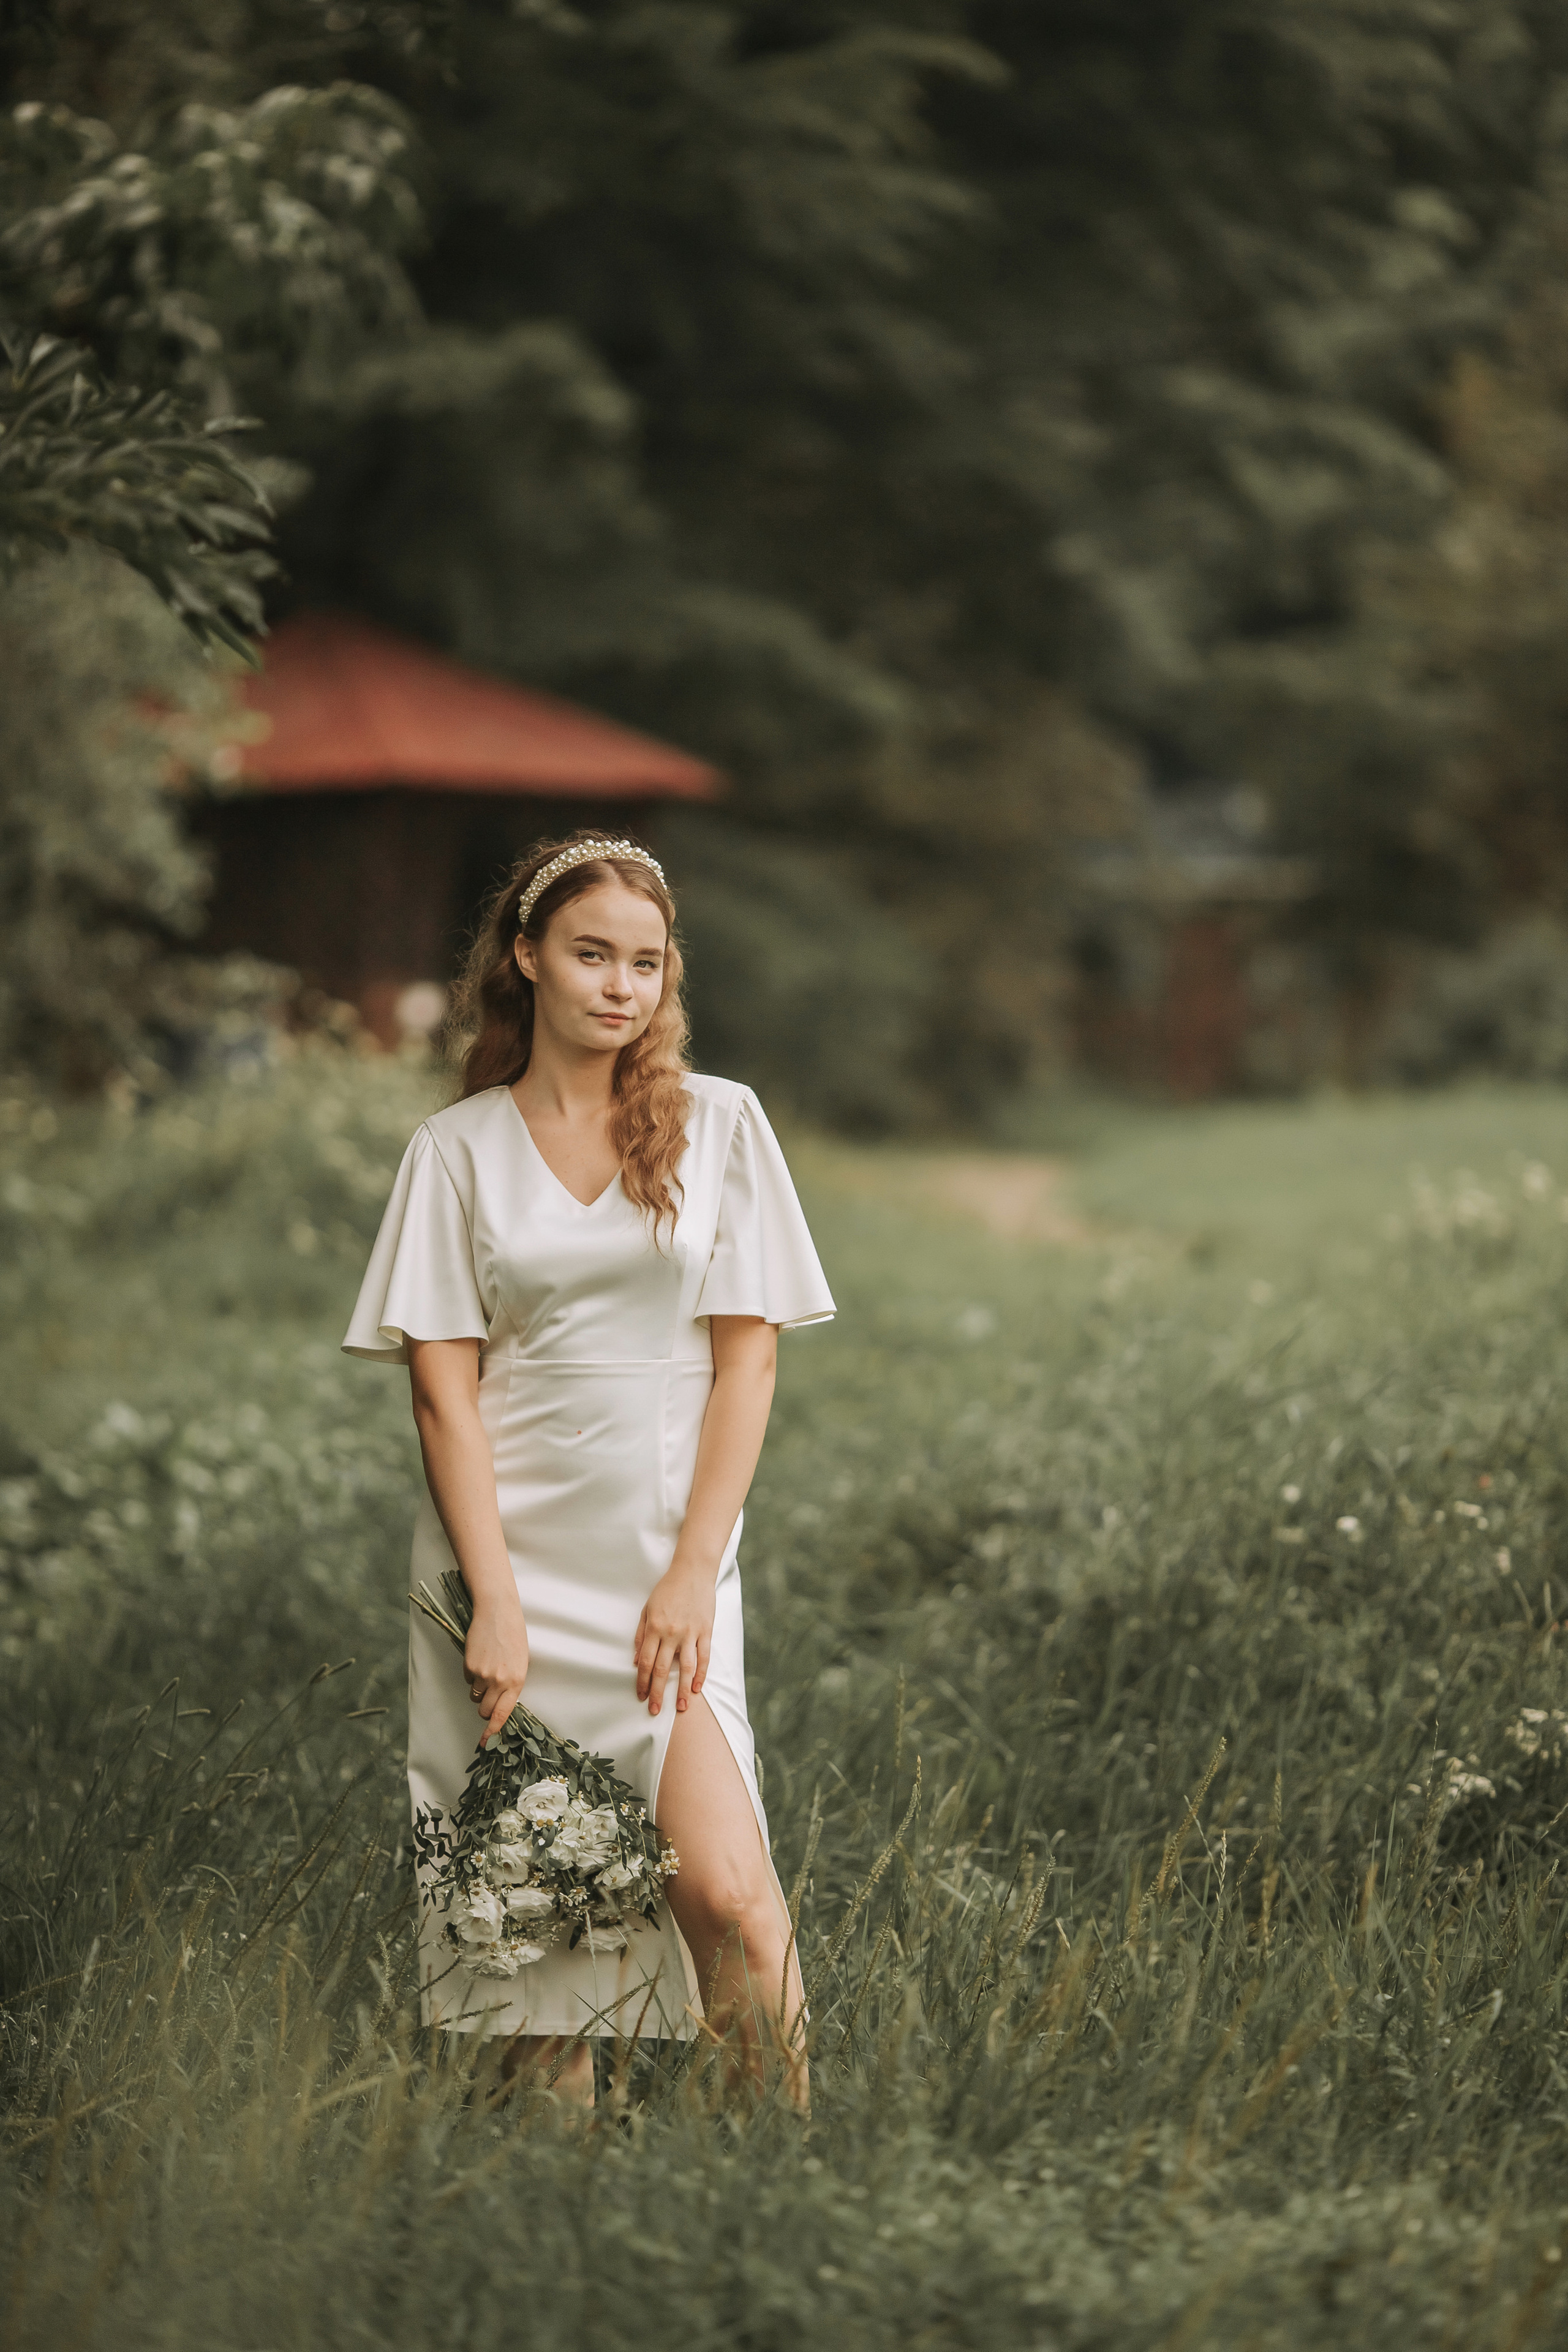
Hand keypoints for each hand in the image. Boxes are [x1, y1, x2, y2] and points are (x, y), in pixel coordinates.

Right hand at [464, 1600, 529, 1747]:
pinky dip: (471, 1673)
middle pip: (485, 1710)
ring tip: (486, 1668)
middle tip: (487, 1695)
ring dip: (478, 1689)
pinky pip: (467, 1679)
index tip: (486, 1743)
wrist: (497, 1611)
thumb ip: (512, 1683)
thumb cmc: (513, 1634)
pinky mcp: (469, 1666)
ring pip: (475, 1695)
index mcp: (517, 1681)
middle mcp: (500, 1681)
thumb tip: (502, 1701)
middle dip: (484, 1708)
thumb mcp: (521, 1661)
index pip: (503, 1714)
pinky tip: (479, 1657)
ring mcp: (483, 1674)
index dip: (493, 1731)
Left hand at [634, 1560, 714, 1716]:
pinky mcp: (706, 1631)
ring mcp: (690, 1633)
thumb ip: (641, 1635)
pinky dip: (701, 1674)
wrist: (692, 1572)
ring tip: (681, 1707)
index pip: (647, 1662)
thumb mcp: (647, 1609)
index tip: (641, 1696)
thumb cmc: (667, 1590)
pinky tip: (698, 1687)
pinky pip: (704, 1657)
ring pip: (686, 1667)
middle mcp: (672, 1633)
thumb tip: (638, 1660)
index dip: (643, 1682)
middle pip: (664, 1669)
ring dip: (683, 1690)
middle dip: (658, 1692)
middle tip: (655, 1710)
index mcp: (655, 1628)